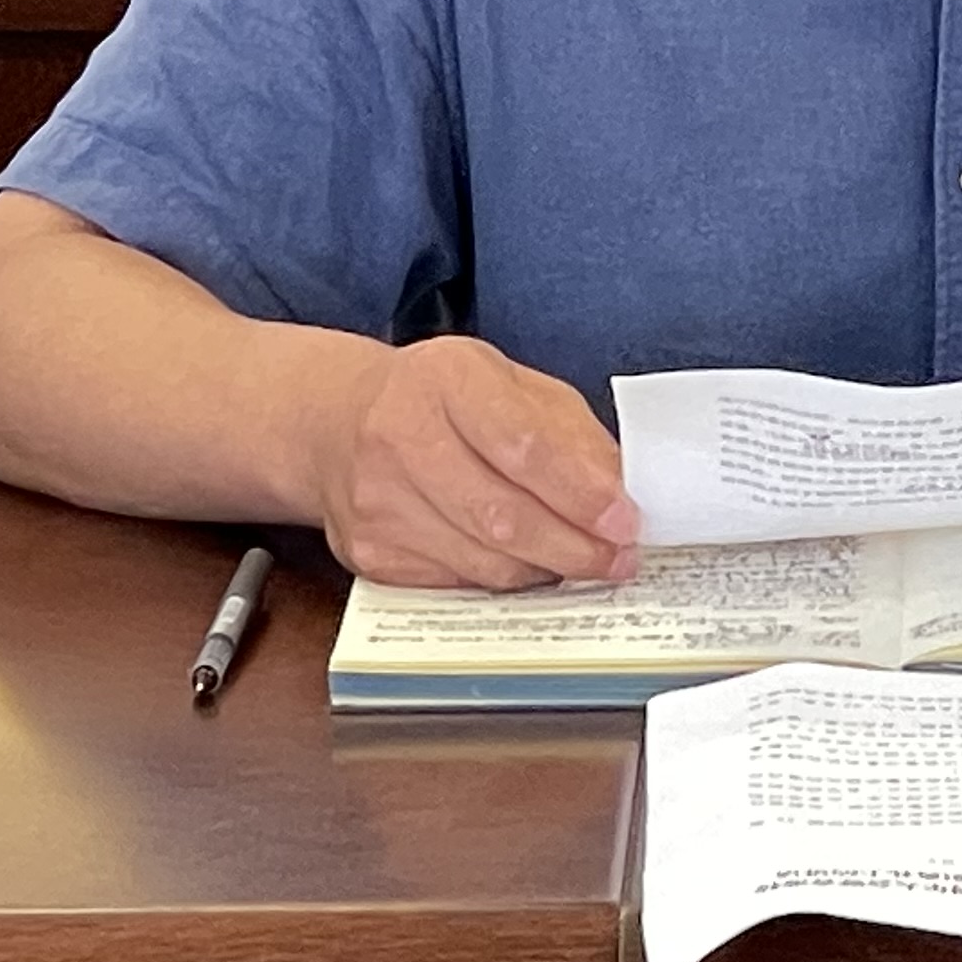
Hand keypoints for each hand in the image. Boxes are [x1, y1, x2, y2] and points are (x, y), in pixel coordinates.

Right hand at [305, 335, 639, 589]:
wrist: (336, 422)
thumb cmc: (441, 399)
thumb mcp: (510, 384)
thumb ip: (567, 432)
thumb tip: (618, 492)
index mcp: (448, 378)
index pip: (523, 445)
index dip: (580, 492)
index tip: (626, 520)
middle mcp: (402, 436)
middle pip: (502, 514)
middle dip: (575, 546)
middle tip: (619, 559)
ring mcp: (378, 501)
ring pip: (482, 560)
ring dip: (546, 570)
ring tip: (586, 564)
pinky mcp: (367, 552)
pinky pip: (456, 583)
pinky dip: (505, 581)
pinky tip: (531, 567)